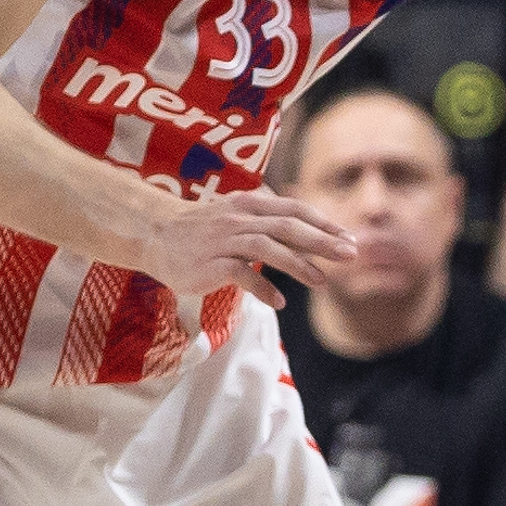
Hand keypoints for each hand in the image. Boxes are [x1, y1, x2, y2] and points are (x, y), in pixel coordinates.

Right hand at [130, 185, 358, 304]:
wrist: (155, 235)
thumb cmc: (205, 230)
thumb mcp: (240, 218)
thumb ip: (272, 223)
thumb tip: (314, 235)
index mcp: (251, 204)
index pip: (295, 209)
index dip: (324, 223)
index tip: (350, 239)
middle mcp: (239, 218)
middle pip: (287, 226)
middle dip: (321, 241)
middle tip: (351, 255)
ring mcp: (223, 240)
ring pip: (266, 246)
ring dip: (298, 264)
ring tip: (322, 281)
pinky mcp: (208, 264)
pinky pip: (239, 274)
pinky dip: (262, 288)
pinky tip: (280, 302)